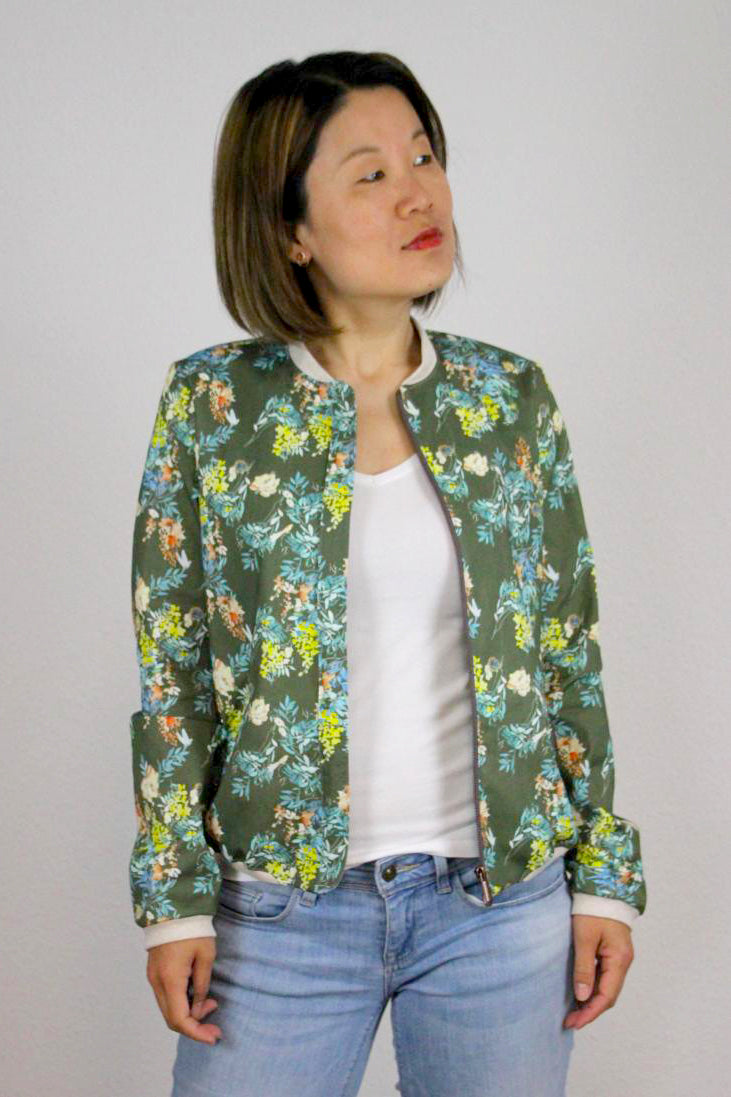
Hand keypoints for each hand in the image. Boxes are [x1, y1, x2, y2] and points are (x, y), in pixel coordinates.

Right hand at [147, 937, 221, 1044]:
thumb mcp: (206, 956)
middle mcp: (157, 983)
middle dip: (194, 1026)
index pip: (180, 1020)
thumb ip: (202, 985)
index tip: (214, 1036)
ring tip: (210, 1003)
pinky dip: (180, 1004)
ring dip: (188, 1014)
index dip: (197, 1032)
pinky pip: (165, 998)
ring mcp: (152, 978)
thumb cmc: (193, 929)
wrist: (172, 906)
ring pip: (168, 1010)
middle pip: (172, 1019)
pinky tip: (196, 995)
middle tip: (215, 1023)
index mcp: (170, 979)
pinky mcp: (154, 973)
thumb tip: (198, 1009)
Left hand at [564, 915, 633, 1029]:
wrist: (602, 887)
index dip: (590, 1012)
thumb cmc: (592, 909)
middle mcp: (623, 961)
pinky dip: (593, 988)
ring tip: (573, 1012)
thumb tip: (582, 996)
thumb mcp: (584, 938)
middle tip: (570, 1021)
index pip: (607, 996)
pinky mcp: (613, 952)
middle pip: (609, 995)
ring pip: (607, 987)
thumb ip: (584, 968)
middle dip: (590, 1010)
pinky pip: (605, 976)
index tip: (574, 1023)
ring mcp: (619, 957)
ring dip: (591, 1001)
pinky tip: (581, 993)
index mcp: (619, 959)